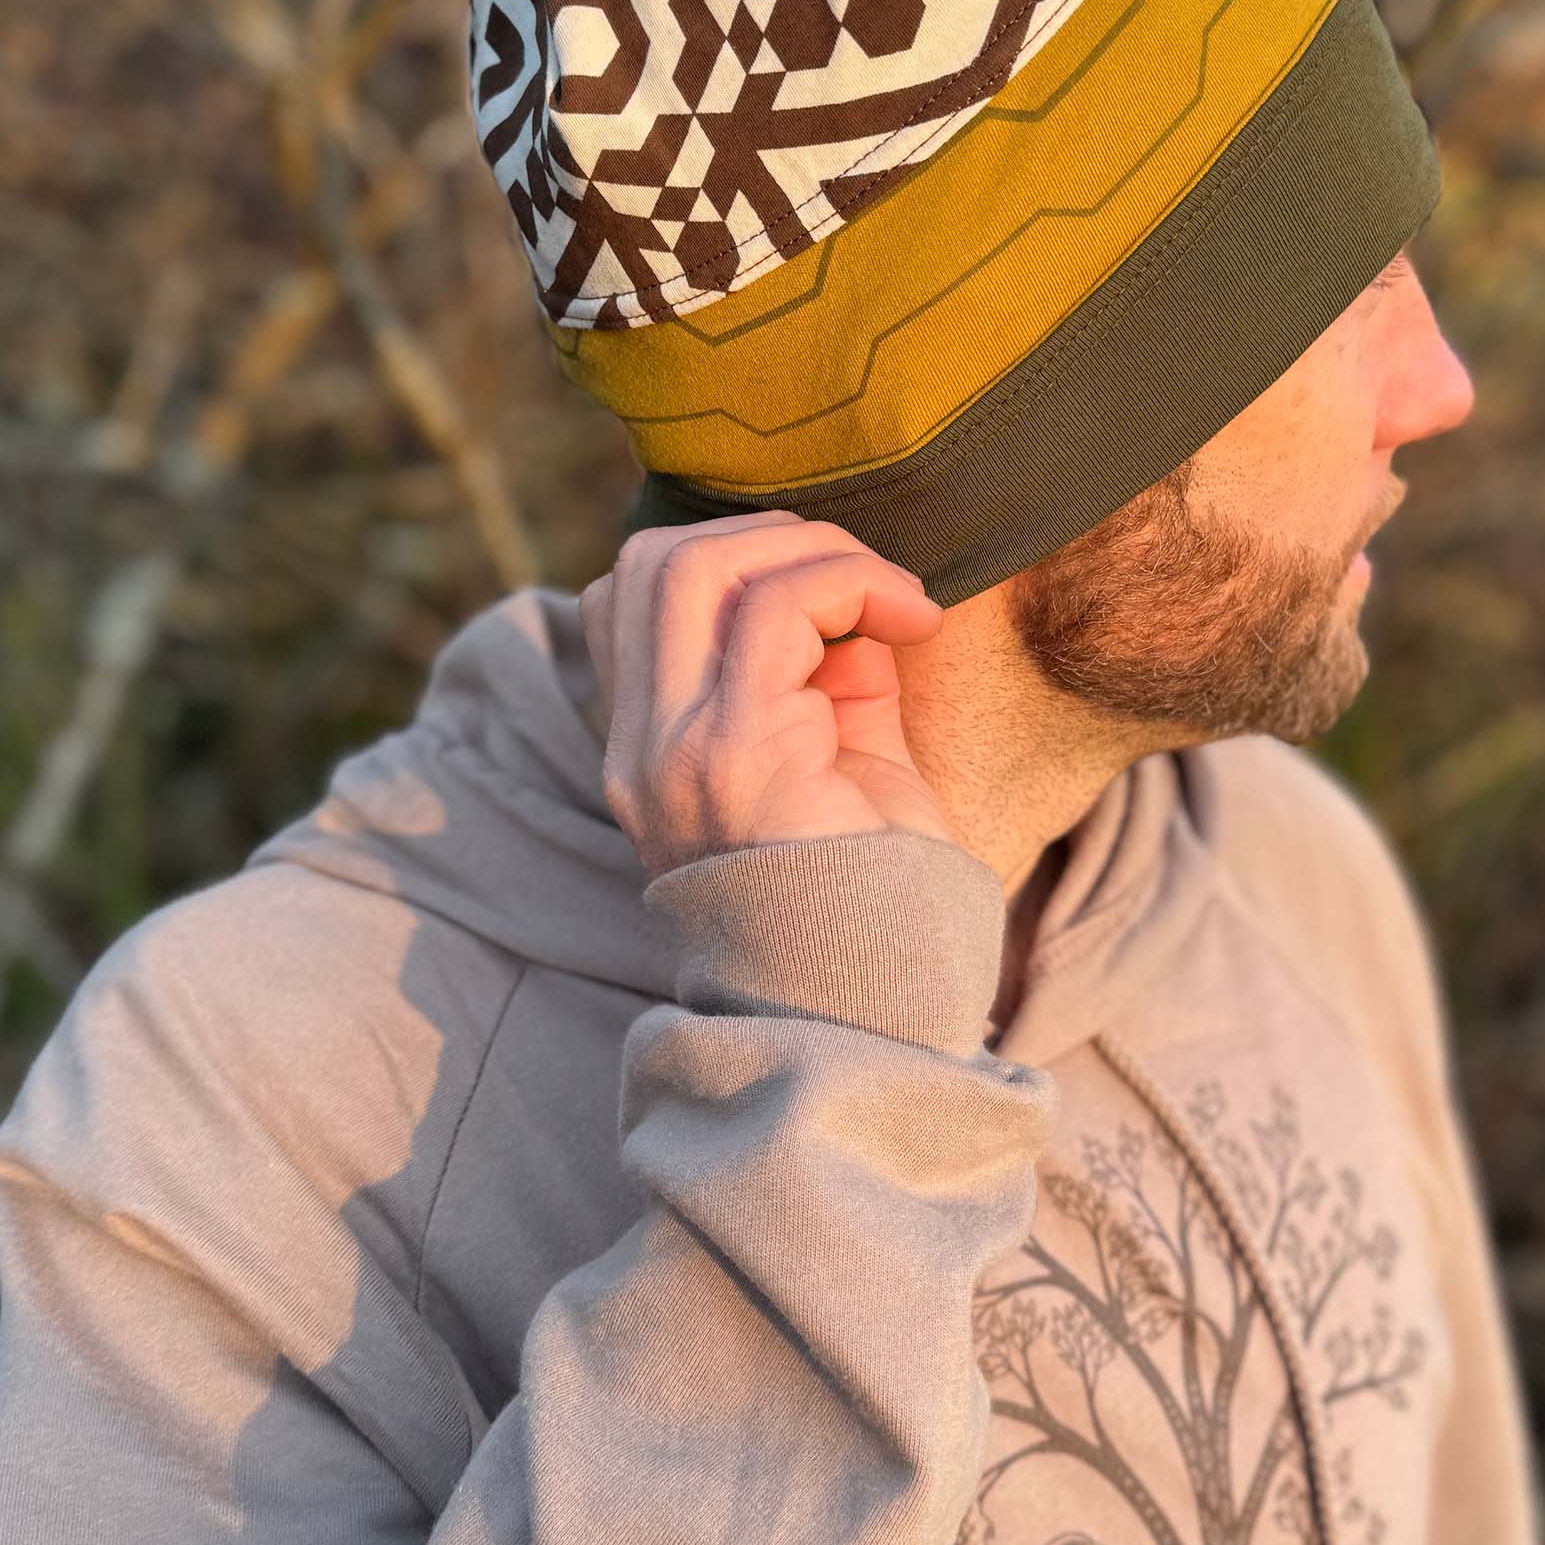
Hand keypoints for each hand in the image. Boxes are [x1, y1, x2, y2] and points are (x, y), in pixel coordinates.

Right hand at [578, 511, 956, 879]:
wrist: (889, 1007)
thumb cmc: (881, 891)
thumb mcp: (845, 756)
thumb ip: (829, 671)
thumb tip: (855, 592)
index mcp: (651, 752)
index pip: (630, 597)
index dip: (732, 560)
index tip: (835, 598)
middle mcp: (641, 751)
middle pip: (651, 560)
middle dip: (772, 536)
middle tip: (866, 581)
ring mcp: (674, 753)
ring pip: (695, 564)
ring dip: (813, 552)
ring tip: (892, 597)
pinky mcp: (735, 756)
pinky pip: (774, 609)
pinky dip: (851, 583)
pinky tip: (914, 617)